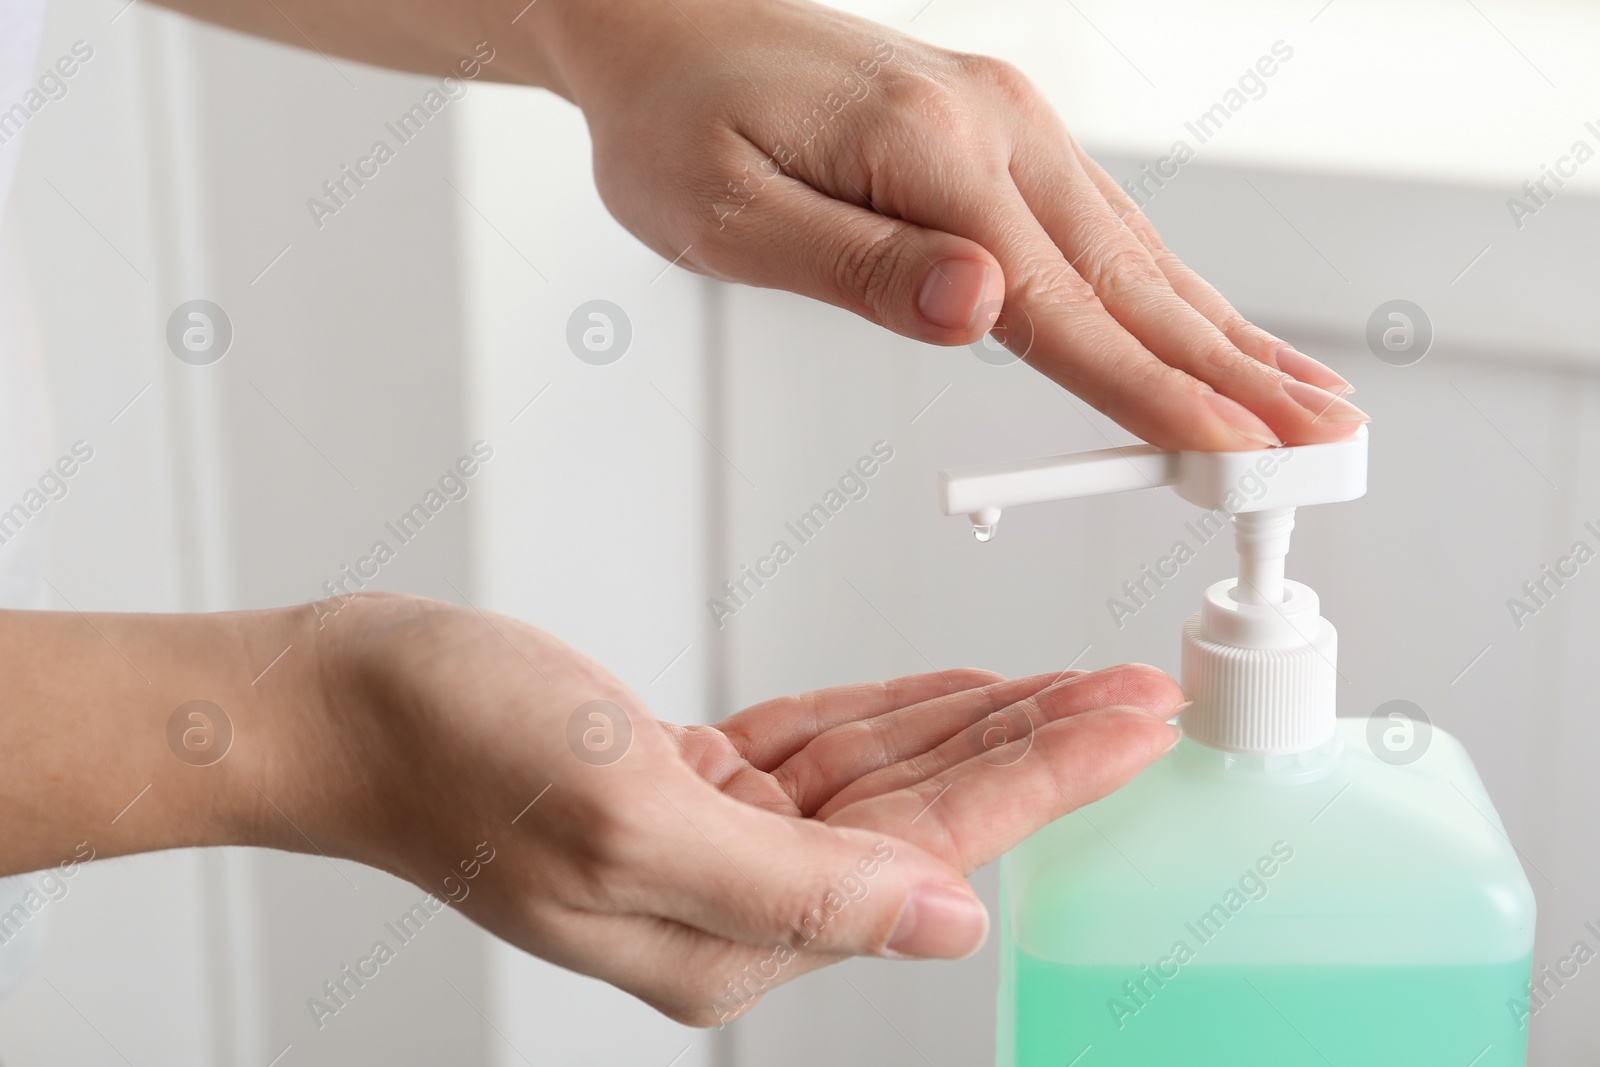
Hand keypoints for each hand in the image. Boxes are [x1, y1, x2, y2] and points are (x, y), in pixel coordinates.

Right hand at [299, 594, 1181, 1024]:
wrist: (349, 700)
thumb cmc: (456, 753)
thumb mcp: (629, 818)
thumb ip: (800, 892)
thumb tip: (949, 930)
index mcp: (730, 936)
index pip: (932, 853)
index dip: (1044, 778)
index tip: (1130, 725)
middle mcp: (735, 903)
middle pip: (929, 818)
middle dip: (1040, 748)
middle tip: (1136, 692)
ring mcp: (714, 843)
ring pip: (886, 780)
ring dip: (980, 724)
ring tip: (1074, 681)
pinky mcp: (690, 785)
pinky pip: (823, 753)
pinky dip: (894, 715)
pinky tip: (954, 692)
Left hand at [530, 0, 1368, 450]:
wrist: (661, 21)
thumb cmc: (675, 123)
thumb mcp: (732, 212)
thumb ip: (860, 266)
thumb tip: (982, 310)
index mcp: (932, 152)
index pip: (1064, 306)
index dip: (1152, 392)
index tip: (1233, 451)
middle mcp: (996, 127)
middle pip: (1135, 277)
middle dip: (1233, 371)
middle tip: (1323, 438)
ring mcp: (1009, 123)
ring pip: (1138, 249)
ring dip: (1224, 330)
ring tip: (1305, 391)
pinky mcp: (1000, 131)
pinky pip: (1104, 225)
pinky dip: (1169, 287)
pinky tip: (1205, 321)